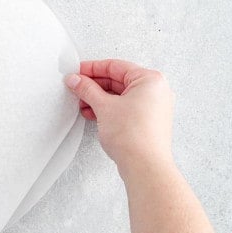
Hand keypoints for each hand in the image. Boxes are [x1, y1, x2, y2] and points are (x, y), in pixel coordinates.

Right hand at [64, 59, 174, 178]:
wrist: (144, 166)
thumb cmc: (134, 136)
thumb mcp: (103, 106)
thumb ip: (87, 89)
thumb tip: (76, 80)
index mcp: (150, 80)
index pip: (115, 66)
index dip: (92, 68)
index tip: (77, 72)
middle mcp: (155, 91)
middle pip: (117, 80)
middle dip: (94, 85)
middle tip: (76, 87)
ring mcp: (153, 107)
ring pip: (120, 95)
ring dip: (98, 98)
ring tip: (82, 102)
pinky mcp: (147, 121)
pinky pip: (125, 107)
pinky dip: (108, 109)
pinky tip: (92, 113)